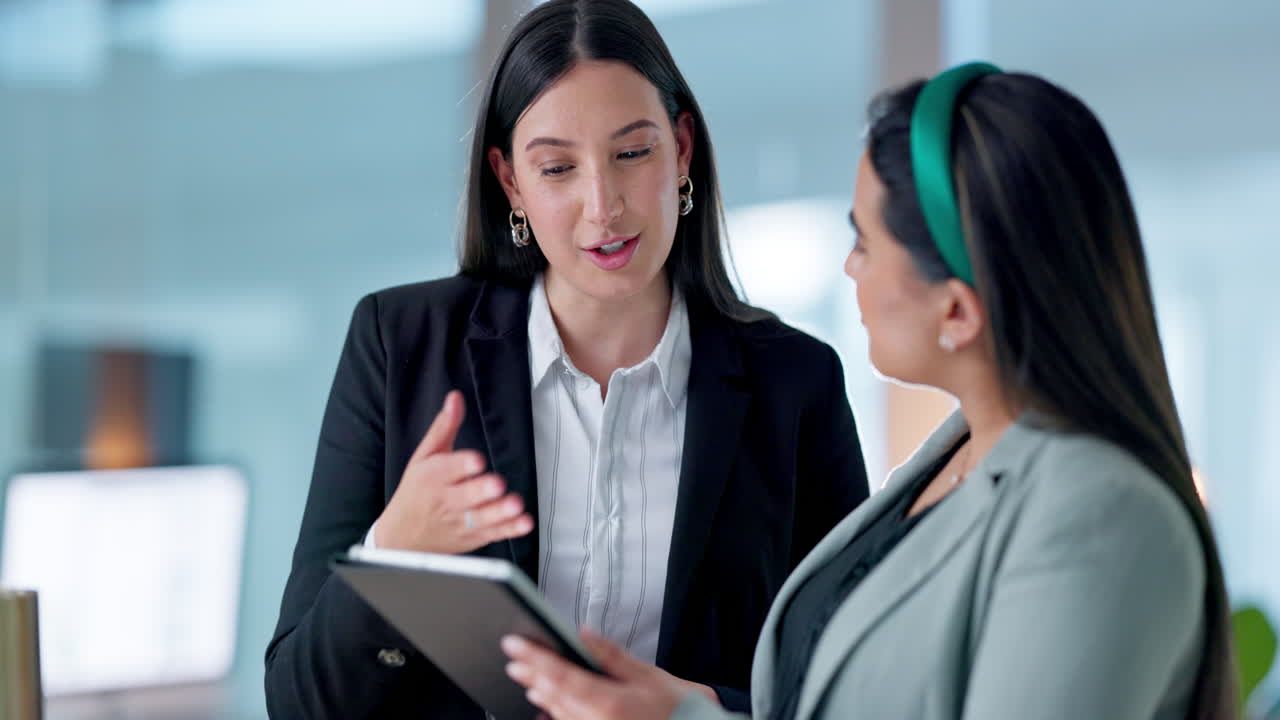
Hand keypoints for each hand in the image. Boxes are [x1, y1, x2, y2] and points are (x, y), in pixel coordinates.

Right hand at [374, 390, 533, 553]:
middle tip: (497, 484)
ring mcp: (460, 521)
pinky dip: (509, 530)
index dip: (462, 464)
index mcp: (432, 477)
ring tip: (514, 505)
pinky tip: (523, 522)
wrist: (403, 537)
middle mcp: (446, 500)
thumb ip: (444, 427)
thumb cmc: (416, 492)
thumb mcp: (424, 457)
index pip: (447, 470)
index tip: (477, 460)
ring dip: (499, 512)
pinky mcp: (472, 536)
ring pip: (481, 518)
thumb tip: (455, 399)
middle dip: (482, 490)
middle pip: (466, 496)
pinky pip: (493, 533)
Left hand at [501, 629, 716, 719]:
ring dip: (540, 693)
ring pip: (558, 713)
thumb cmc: (677, 708)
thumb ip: (610, 655)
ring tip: (526, 676)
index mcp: (608, 702)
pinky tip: (546, 702)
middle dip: (532, 674)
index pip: (559, 675)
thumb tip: (582, 634)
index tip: (514, 644)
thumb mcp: (647, 674)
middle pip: (553, 696)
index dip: (534, 658)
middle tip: (513, 657)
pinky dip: (554, 711)